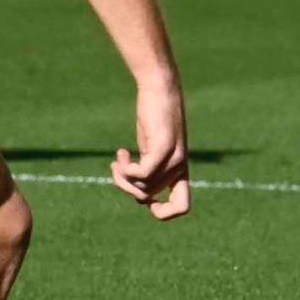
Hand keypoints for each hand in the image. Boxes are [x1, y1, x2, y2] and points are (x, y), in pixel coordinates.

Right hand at [111, 79, 190, 220]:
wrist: (160, 87)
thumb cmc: (154, 115)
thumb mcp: (151, 145)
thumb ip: (148, 166)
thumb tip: (138, 192)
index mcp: (180, 169)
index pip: (183, 207)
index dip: (162, 212)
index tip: (142, 197)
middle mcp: (180, 167)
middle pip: (148, 197)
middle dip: (126, 187)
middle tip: (116, 168)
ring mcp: (174, 159)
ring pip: (142, 187)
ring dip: (122, 176)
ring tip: (117, 158)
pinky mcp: (163, 148)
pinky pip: (141, 174)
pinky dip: (125, 168)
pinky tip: (120, 152)